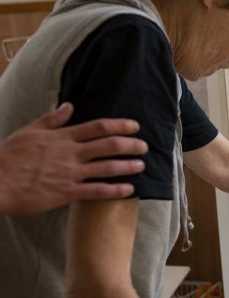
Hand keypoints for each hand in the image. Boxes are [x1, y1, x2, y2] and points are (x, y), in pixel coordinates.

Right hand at [0, 103, 147, 214]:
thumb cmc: (9, 157)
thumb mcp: (30, 131)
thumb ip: (52, 119)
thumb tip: (70, 105)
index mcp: (63, 137)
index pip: (98, 127)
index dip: (120, 126)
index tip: (135, 126)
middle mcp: (71, 153)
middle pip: (109, 146)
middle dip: (131, 145)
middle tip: (144, 146)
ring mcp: (71, 173)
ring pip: (108, 167)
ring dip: (128, 166)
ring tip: (142, 165)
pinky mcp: (67, 192)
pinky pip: (97, 191)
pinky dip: (115, 190)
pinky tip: (129, 189)